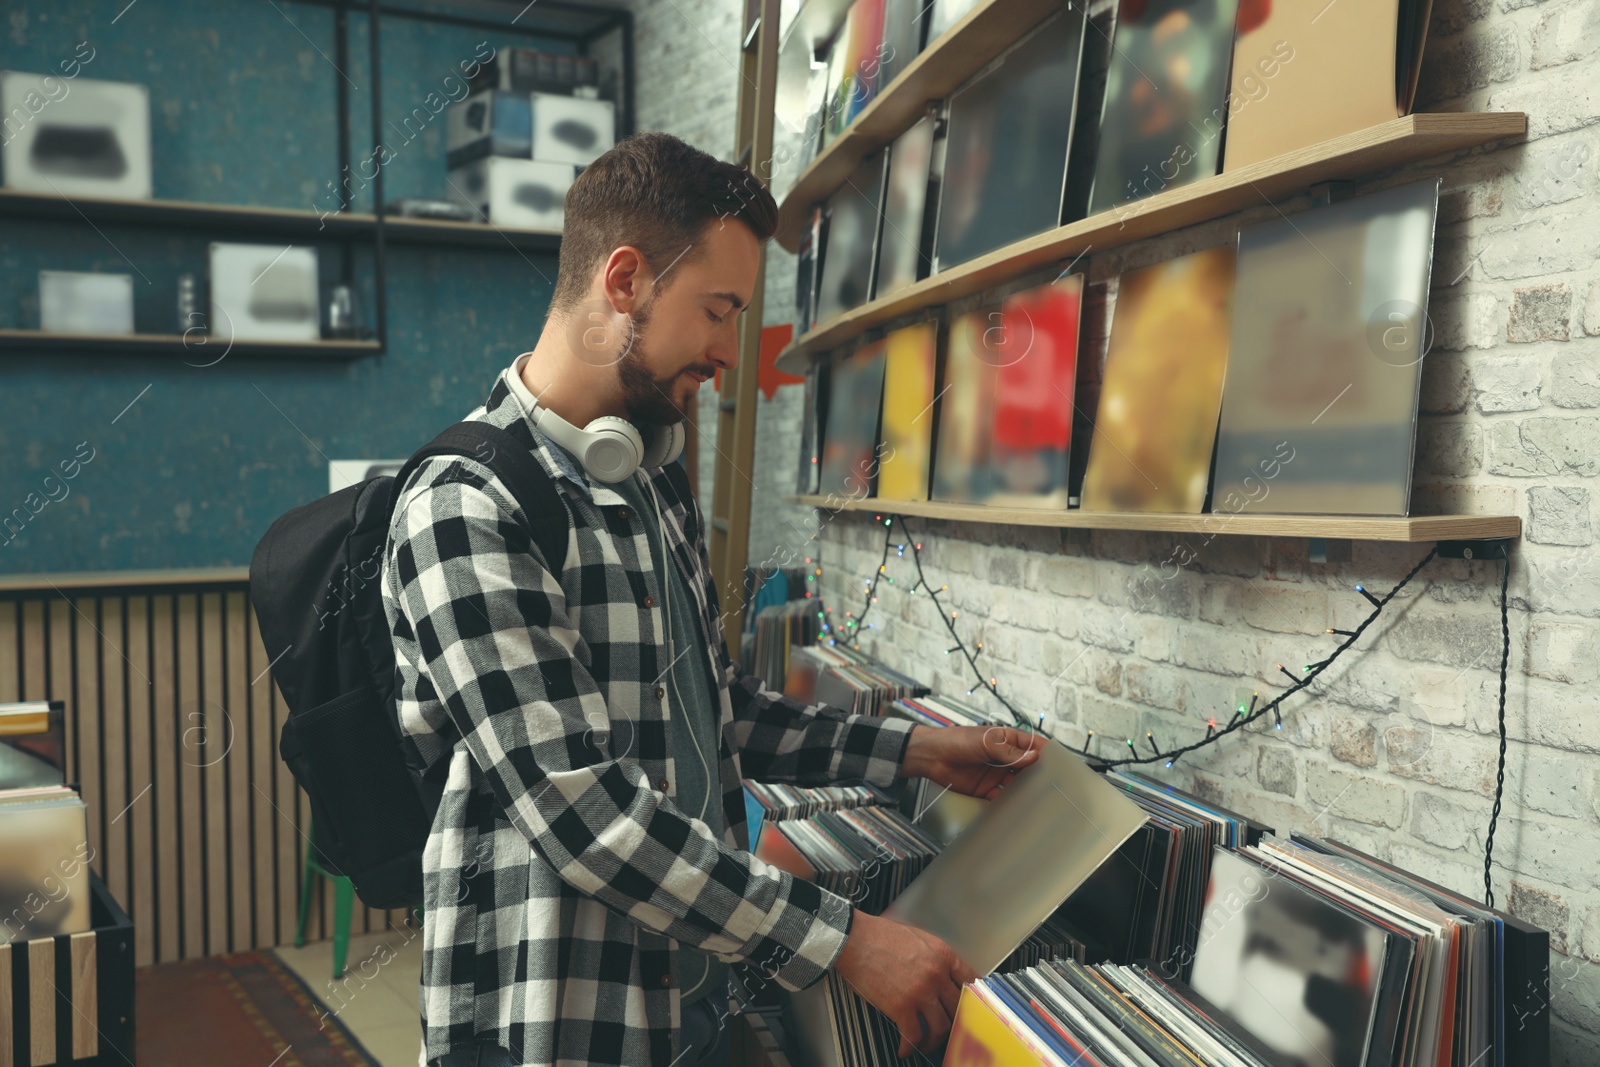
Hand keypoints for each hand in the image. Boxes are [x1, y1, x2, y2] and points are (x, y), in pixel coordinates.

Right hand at [833, 910, 977, 1056]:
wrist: (854, 939)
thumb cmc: (880, 935)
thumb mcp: (918, 938)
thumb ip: (935, 957)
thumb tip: (943, 976)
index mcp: (943, 955)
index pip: (971, 981)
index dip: (972, 997)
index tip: (970, 1007)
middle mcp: (936, 975)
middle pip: (959, 1008)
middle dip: (954, 1022)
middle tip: (948, 1030)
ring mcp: (920, 992)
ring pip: (941, 1028)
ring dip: (934, 1040)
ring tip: (926, 1043)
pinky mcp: (901, 1007)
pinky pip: (914, 1036)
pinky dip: (910, 1047)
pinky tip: (904, 1049)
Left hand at [900, 725, 1044, 799]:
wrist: (933, 756)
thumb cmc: (957, 740)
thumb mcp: (987, 742)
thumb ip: (1010, 752)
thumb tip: (1034, 756)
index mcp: (1007, 740)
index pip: (1033, 745)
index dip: (1047, 754)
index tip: (1062, 764)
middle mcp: (1005, 757)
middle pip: (1028, 767)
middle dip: (1040, 776)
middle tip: (1056, 786)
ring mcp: (996, 773)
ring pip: (1018, 784)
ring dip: (1027, 791)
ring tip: (1042, 801)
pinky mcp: (986, 789)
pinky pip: (1002, 797)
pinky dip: (1010, 803)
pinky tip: (1019, 809)